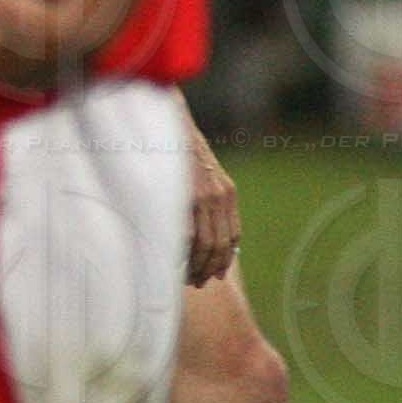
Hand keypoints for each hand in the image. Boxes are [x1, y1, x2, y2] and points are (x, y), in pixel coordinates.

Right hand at [185, 128, 239, 286]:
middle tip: (200, 281)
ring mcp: (204, 196)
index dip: (226, 259)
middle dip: (211, 268)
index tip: (217, 274)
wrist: (168, 121)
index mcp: (227, 190)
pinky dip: (183, 253)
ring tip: (187, 277)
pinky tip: (175, 260)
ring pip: (206, 244)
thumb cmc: (177, 147)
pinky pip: (188, 235)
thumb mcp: (201, 171)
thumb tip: (199, 230)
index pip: (233, 236)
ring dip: (197, 265)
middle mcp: (220, 195)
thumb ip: (206, 196)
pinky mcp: (186, 196)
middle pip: (221, 245)